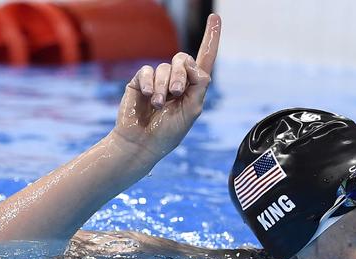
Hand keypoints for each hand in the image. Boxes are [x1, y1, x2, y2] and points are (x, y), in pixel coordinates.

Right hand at [112, 14, 220, 160]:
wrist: (143, 143)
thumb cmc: (169, 132)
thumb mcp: (192, 110)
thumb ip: (199, 86)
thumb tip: (194, 66)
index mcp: (194, 87)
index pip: (205, 59)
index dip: (211, 38)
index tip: (215, 18)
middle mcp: (177, 80)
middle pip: (184, 59)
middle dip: (182, 74)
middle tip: (177, 93)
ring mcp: (158, 80)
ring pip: (165, 67)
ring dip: (164, 87)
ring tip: (160, 105)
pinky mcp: (140, 82)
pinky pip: (147, 71)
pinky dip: (150, 84)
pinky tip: (149, 97)